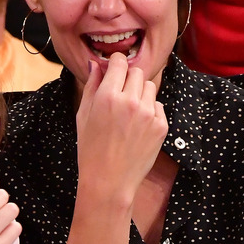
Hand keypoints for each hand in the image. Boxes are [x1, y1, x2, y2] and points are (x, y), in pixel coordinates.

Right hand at [75, 53, 167, 205]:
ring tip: (128, 111)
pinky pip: (157, 105)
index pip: (119, 62)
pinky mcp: (161, 126)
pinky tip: (136, 126)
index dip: (115, 63)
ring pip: (149, 87)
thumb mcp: (83, 115)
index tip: (114, 68)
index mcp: (107, 96)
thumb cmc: (90, 149)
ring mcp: (148, 114)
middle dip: (128, 77)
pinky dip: (149, 110)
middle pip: (136, 72)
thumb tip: (95, 64)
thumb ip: (91, 85)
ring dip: (140, 92)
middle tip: (119, 92)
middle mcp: (129, 101)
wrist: (109, 181)